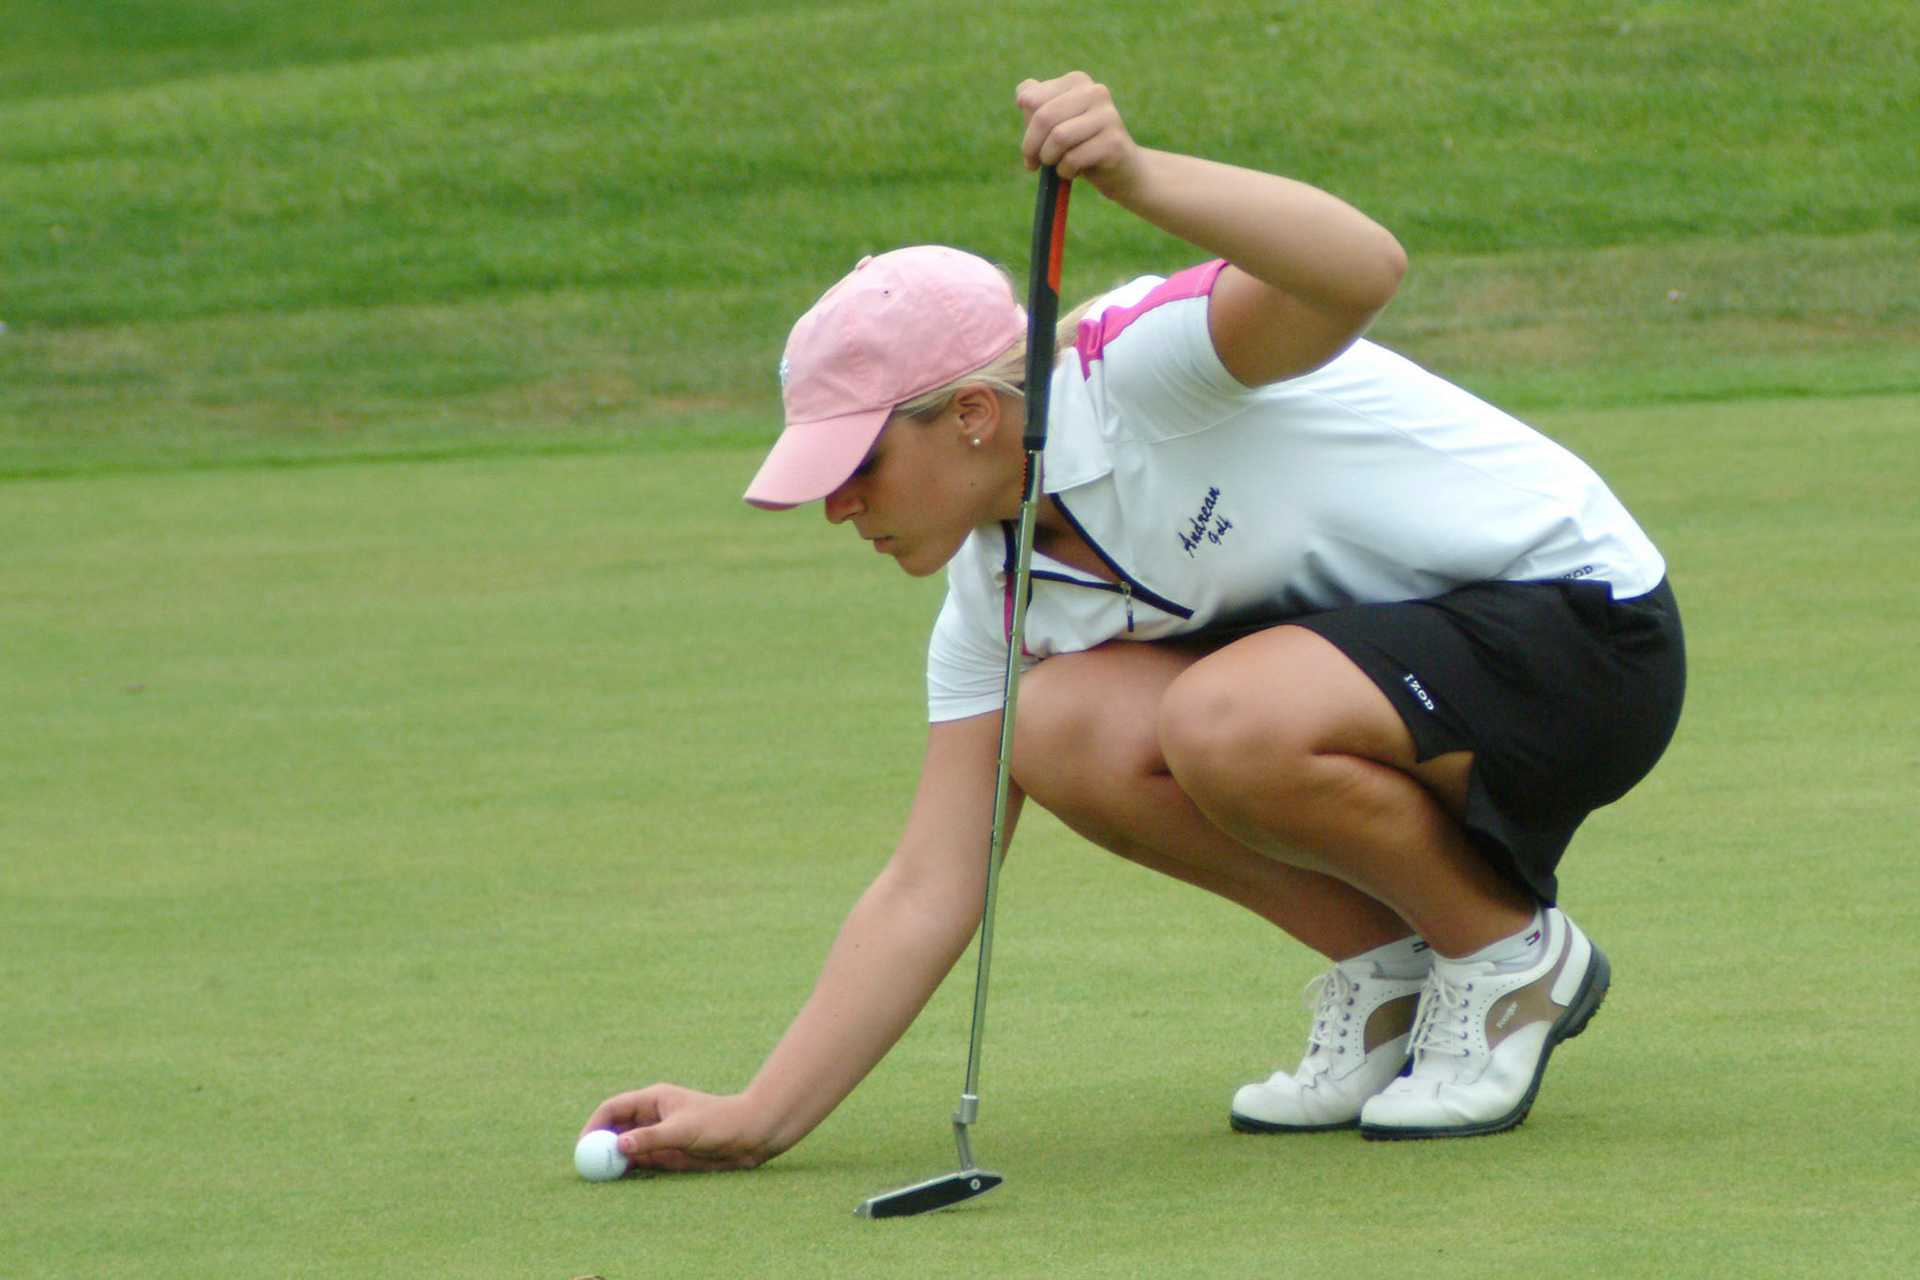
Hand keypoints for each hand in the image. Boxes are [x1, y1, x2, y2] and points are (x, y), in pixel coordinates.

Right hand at [581, 1085, 783, 1173]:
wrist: (750, 1136)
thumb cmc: (720, 1123)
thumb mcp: (683, 1130)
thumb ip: (651, 1138)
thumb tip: (618, 1146)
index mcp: (653, 1099)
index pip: (613, 1108)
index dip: (594, 1125)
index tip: (583, 1145)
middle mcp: (652, 1117)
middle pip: (615, 1130)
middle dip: (599, 1146)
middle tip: (585, 1167)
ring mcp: (658, 1137)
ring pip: (626, 1149)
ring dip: (612, 1161)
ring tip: (600, 1178)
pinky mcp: (667, 1155)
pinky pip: (640, 1163)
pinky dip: (628, 1171)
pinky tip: (620, 1181)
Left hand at [1015, 72, 1140, 193]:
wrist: (1120, 169)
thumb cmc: (1080, 144)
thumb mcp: (1054, 122)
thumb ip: (1035, 103)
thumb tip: (1022, 96)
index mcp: (1077, 81)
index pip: (1032, 99)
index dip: (1025, 129)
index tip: (1030, 149)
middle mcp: (1095, 92)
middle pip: (1044, 118)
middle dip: (1032, 147)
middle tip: (1034, 163)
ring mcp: (1107, 116)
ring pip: (1059, 138)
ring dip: (1050, 159)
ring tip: (1057, 165)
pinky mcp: (1113, 142)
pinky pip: (1073, 159)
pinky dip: (1065, 172)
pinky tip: (1075, 171)